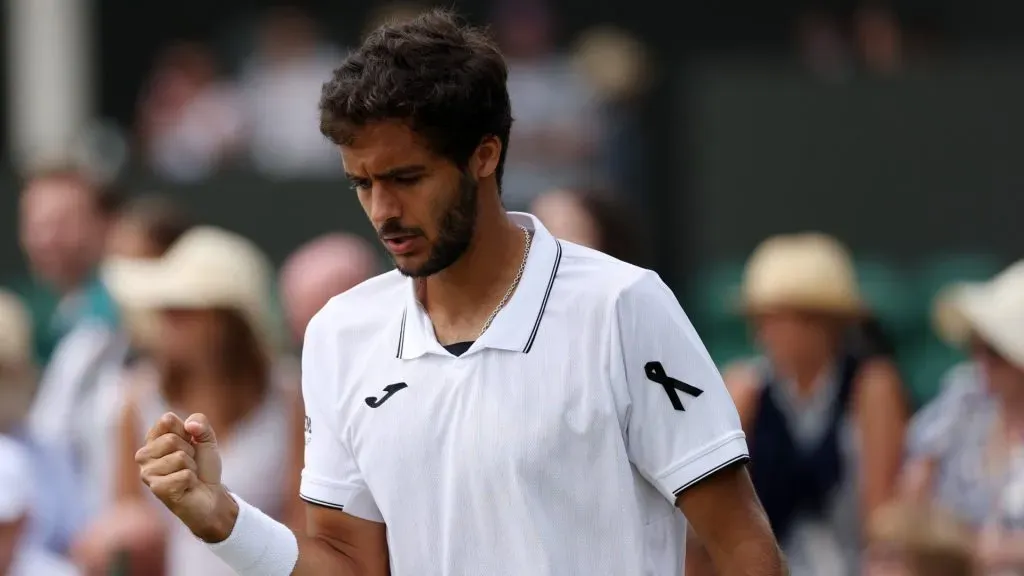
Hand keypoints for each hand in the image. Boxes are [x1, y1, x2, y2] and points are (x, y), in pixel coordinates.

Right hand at [136, 412, 237, 541]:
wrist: (210, 495)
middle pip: (171, 439)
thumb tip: (189, 425)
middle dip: (190, 451)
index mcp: (153, 439)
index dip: (187, 431)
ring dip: (191, 467)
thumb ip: (200, 423)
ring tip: (187, 475)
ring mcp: (147, 474)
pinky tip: (186, 487)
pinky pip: (184, 475)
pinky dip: (191, 480)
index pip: (167, 420)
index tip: (190, 443)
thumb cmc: (203, 466)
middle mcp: (144, 456)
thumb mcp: (206, 439)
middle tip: (189, 463)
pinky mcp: (157, 489)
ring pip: (179, 457)